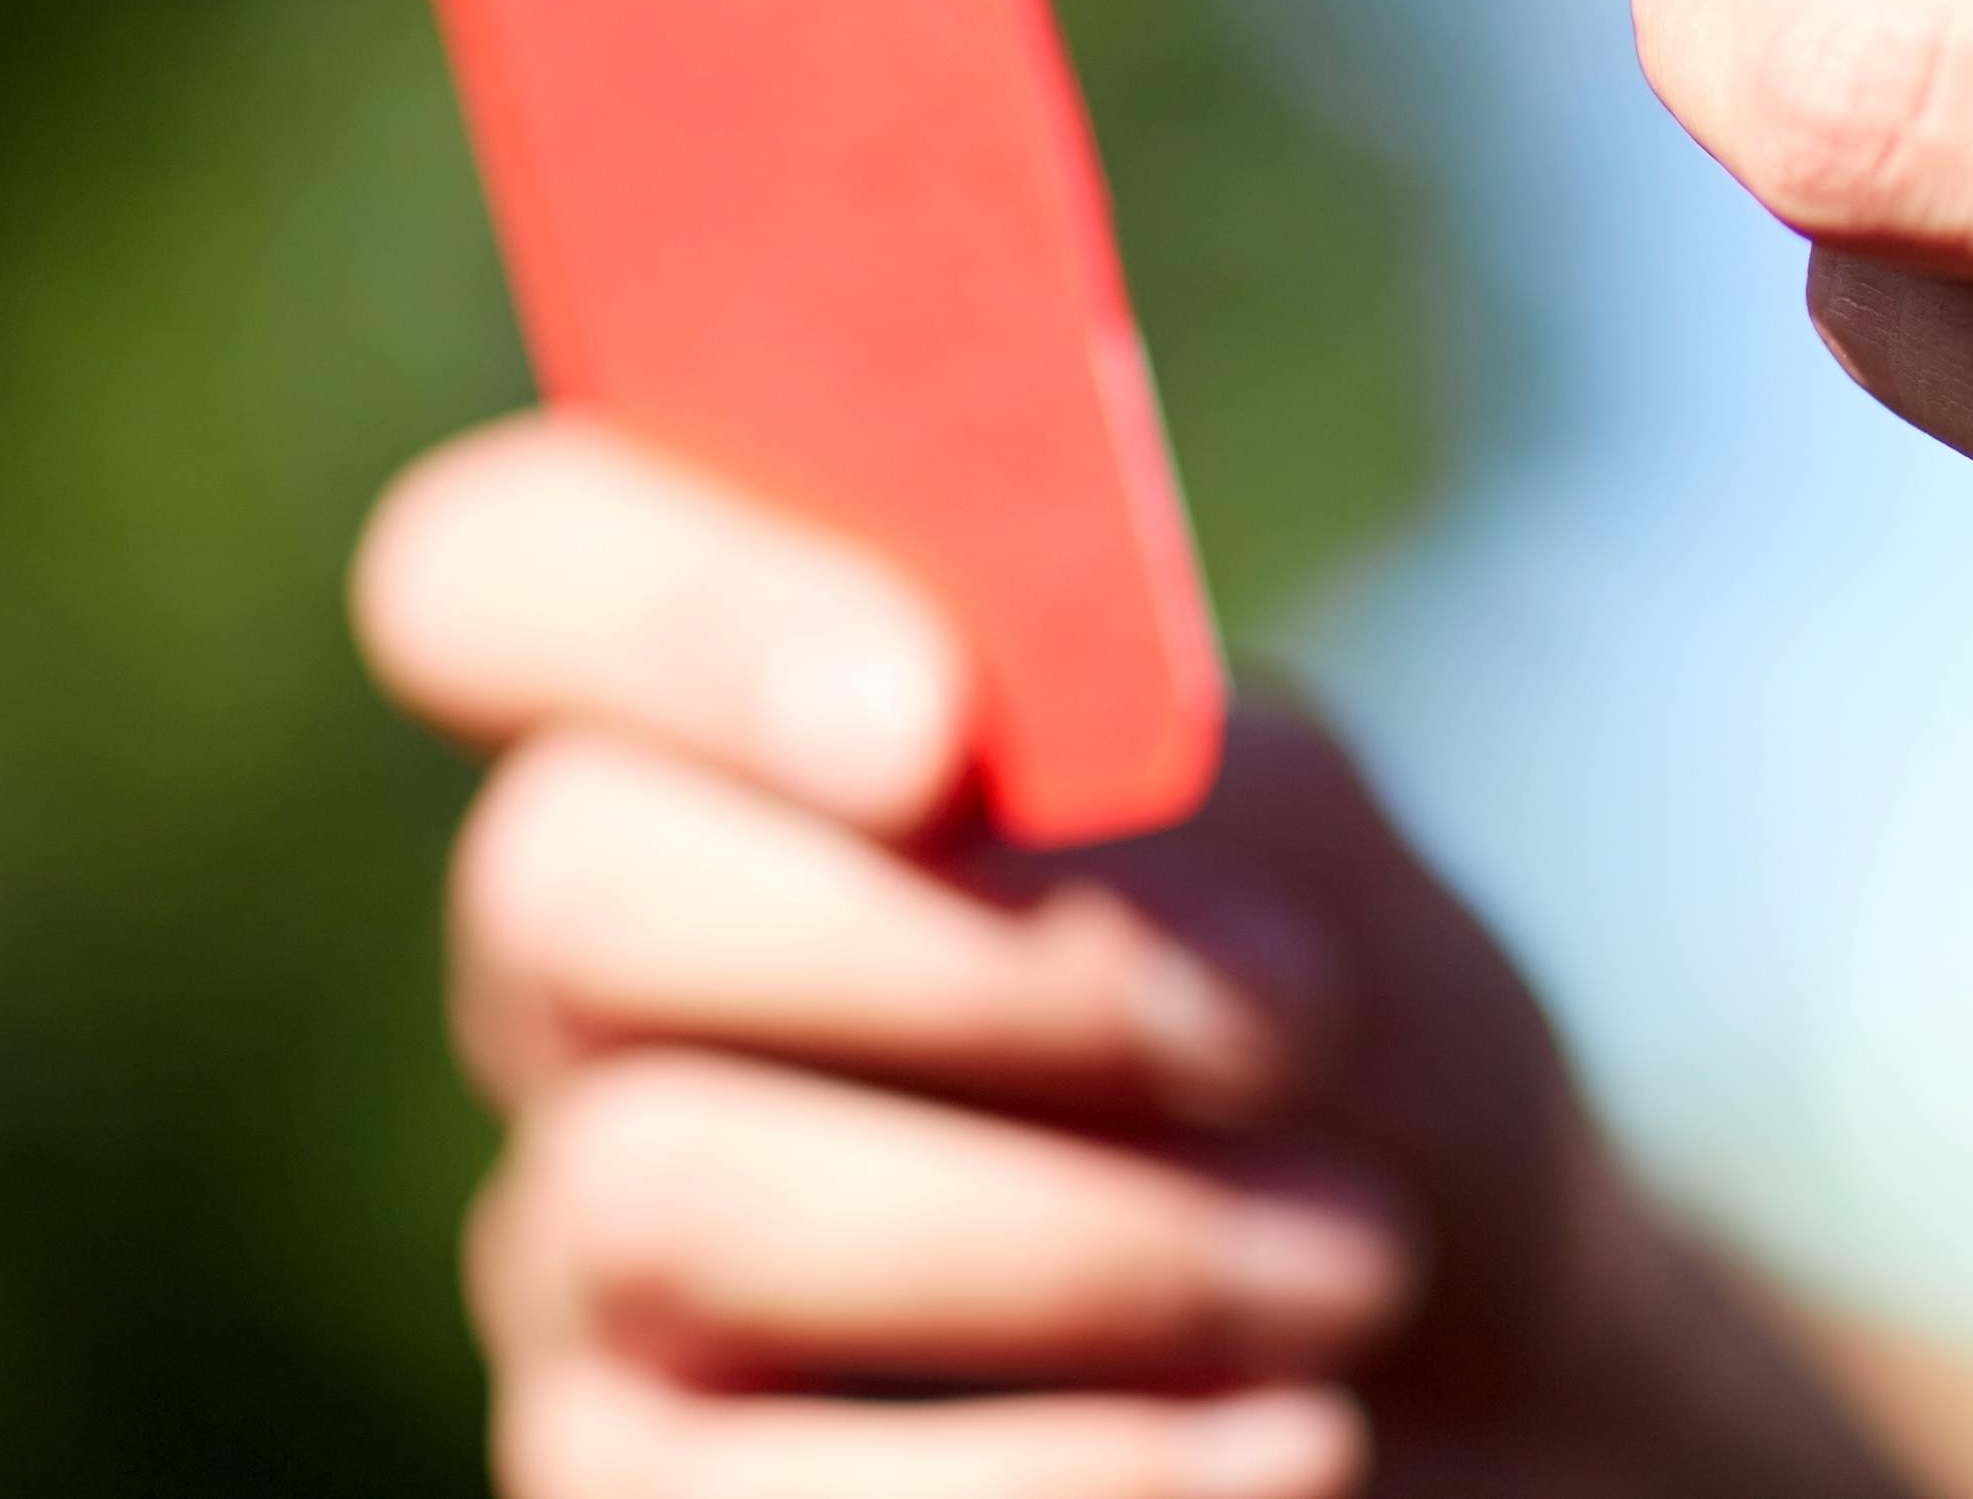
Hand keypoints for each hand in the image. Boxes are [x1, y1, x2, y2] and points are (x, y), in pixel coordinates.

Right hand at [353, 416, 1911, 1498]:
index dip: (666, 611)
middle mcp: (585, 977)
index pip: (497, 567)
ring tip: (1354, 1258)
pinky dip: (1077, 1470)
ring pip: (660, 1203)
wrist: (1476, 1363)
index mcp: (715, 720)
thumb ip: (1143, 739)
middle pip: (562, 892)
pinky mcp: (630, 1495)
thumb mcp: (1318, 849)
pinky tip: (1291, 1438)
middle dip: (963, 958)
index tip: (935, 728)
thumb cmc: (1353, 1047)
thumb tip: (976, 775)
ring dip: (1081, 1242)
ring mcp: (576, 1252)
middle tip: (1284, 1020)